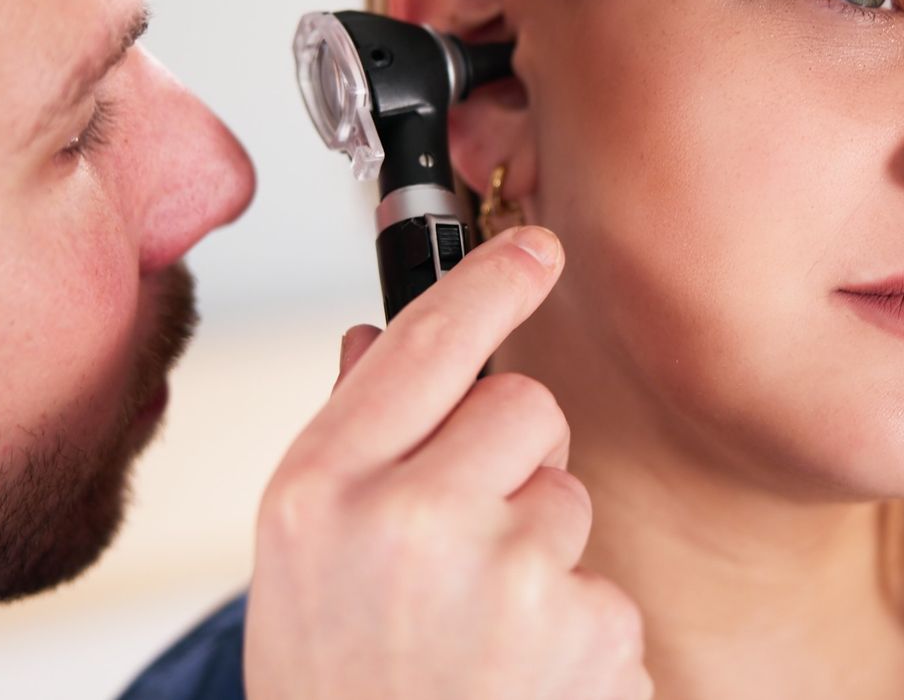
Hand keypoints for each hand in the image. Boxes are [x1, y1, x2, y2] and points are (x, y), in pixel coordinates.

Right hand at [244, 226, 650, 699]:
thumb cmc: (335, 681)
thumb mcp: (300, 559)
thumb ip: (345, 440)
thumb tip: (372, 338)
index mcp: (324, 489)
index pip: (427, 343)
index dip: (490, 280)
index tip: (538, 247)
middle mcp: (414, 520)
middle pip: (526, 405)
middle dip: (515, 453)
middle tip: (467, 534)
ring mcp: (511, 579)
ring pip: (571, 496)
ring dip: (542, 549)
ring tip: (479, 632)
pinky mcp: (591, 634)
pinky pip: (603, 585)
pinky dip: (575, 629)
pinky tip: (518, 678)